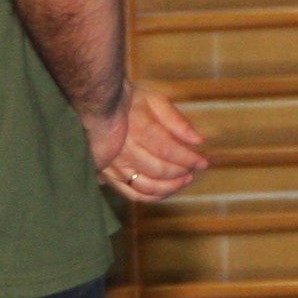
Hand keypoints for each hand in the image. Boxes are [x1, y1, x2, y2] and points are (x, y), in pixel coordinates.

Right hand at [91, 86, 207, 205]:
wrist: (95, 104)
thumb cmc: (127, 100)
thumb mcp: (155, 100)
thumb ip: (177, 121)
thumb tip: (199, 140)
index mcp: (140, 129)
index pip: (170, 151)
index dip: (189, 159)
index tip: (203, 162)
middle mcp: (127, 150)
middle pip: (160, 169)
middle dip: (182, 172)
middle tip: (194, 169)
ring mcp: (116, 165)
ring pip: (147, 186)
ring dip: (170, 187)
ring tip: (183, 180)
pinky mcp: (108, 175)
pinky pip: (132, 193)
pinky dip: (151, 197)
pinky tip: (164, 192)